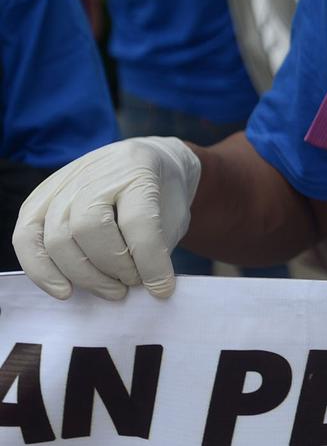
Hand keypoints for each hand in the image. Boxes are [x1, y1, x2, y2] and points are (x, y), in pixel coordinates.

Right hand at [13, 138, 200, 300]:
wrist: (148, 160)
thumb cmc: (163, 193)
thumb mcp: (176, 213)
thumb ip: (159, 247)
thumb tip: (146, 287)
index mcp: (137, 168)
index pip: (137, 220)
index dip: (150, 262)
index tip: (162, 289)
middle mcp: (96, 171)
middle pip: (88, 228)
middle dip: (112, 268)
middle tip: (130, 285)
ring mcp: (63, 182)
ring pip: (57, 237)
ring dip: (84, 276)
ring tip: (112, 290)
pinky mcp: (40, 197)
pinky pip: (26, 237)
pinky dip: (41, 269)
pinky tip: (65, 290)